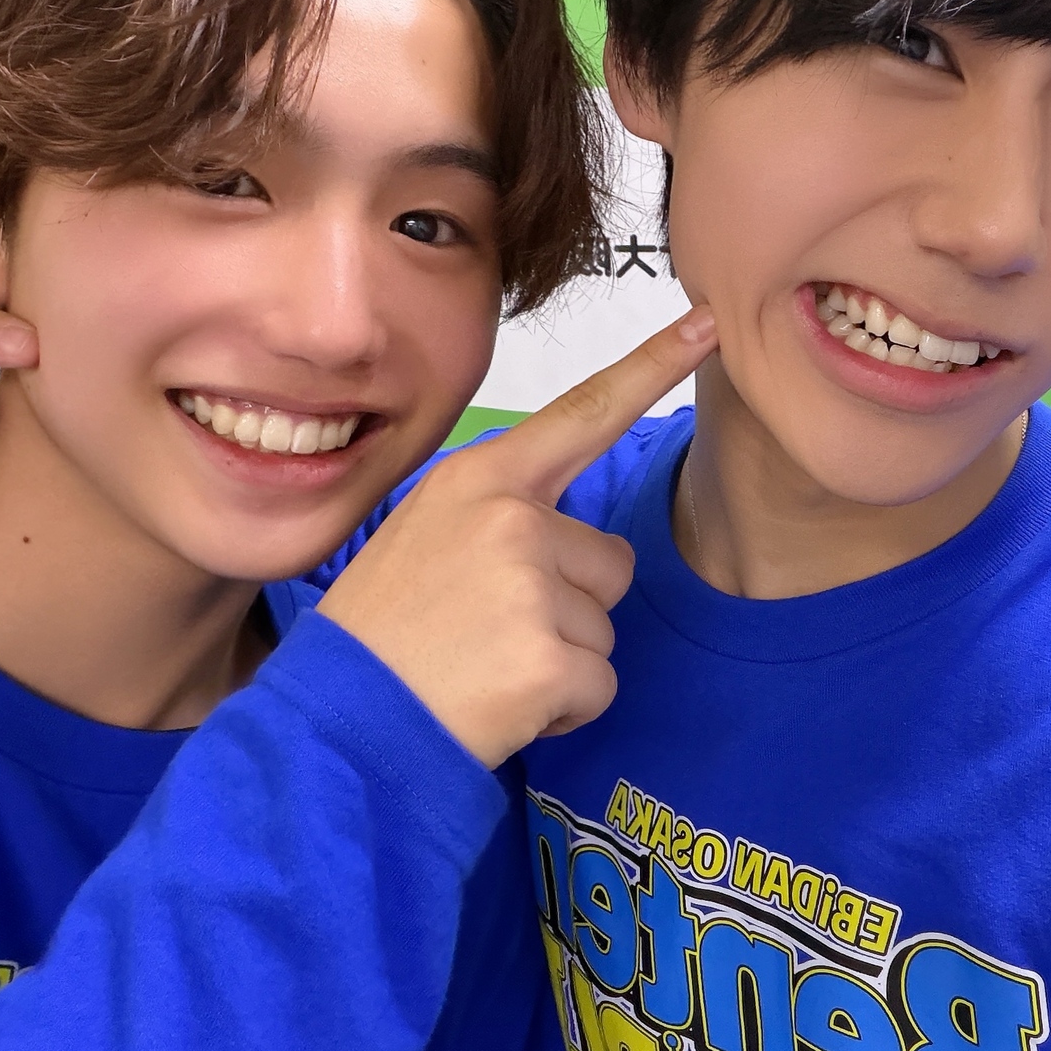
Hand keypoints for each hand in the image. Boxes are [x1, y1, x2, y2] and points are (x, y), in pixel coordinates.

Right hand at [319, 306, 715, 766]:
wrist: (342, 726)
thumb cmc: (384, 635)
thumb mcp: (425, 535)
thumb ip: (501, 516)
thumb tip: (566, 535)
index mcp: (481, 478)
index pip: (584, 412)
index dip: (652, 367)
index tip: (709, 324)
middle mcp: (512, 518)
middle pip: (610, 562)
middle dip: (569, 609)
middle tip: (487, 634)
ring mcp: (532, 586)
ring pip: (606, 629)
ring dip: (562, 662)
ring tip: (485, 669)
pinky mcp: (549, 659)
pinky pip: (600, 687)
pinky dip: (564, 711)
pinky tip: (502, 706)